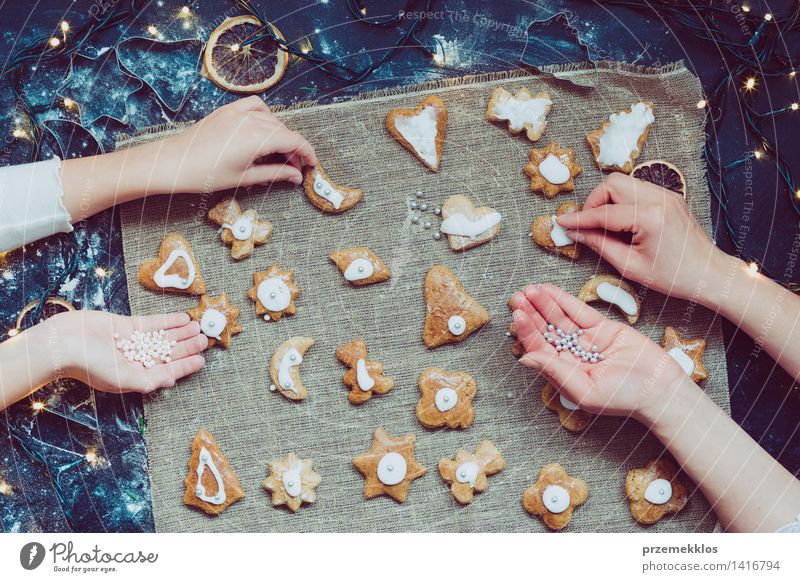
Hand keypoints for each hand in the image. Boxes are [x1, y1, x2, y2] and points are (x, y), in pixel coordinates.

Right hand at [47, 310, 206, 394]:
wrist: (62, 343)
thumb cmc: (89, 366)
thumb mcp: (122, 379)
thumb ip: (148, 381)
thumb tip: (169, 382)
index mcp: (134, 376)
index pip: (165, 371)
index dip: (184, 367)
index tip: (202, 361)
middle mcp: (134, 360)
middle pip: (166, 353)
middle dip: (186, 347)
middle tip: (205, 340)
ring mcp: (130, 342)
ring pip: (161, 337)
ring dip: (179, 333)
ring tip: (198, 328)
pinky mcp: (124, 326)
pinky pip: (150, 323)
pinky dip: (167, 321)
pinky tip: (182, 319)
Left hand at [151, 96, 316, 192]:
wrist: (171, 163)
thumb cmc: (203, 174)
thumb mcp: (244, 178)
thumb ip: (274, 174)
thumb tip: (295, 176)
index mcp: (256, 138)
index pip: (294, 140)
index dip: (307, 153)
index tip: (312, 165)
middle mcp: (249, 121)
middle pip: (284, 131)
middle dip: (293, 149)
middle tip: (293, 169)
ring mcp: (237, 113)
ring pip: (271, 119)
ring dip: (280, 135)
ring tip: (277, 155)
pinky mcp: (226, 111)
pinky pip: (254, 106)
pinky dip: (265, 116)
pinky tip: (262, 130)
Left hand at [509, 284, 691, 421]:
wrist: (660, 390)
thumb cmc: (623, 399)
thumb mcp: (586, 391)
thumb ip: (555, 373)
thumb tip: (525, 359)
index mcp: (563, 373)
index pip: (540, 348)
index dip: (528, 332)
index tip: (518, 315)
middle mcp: (571, 356)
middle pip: (546, 331)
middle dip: (531, 314)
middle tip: (517, 297)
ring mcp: (587, 341)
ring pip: (560, 319)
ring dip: (545, 304)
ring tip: (530, 289)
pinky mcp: (603, 328)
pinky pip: (580, 312)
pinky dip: (564, 301)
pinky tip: (550, 290)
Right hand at [555, 173, 727, 301]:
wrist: (711, 274)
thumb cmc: (674, 277)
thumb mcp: (631, 267)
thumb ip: (600, 245)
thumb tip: (576, 233)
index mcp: (650, 218)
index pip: (604, 212)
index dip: (579, 218)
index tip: (561, 222)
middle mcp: (659, 198)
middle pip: (612, 183)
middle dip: (594, 201)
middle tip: (588, 224)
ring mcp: (667, 194)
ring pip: (623, 182)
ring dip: (607, 199)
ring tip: (604, 225)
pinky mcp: (669, 197)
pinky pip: (636, 189)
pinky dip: (622, 201)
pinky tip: (622, 223)